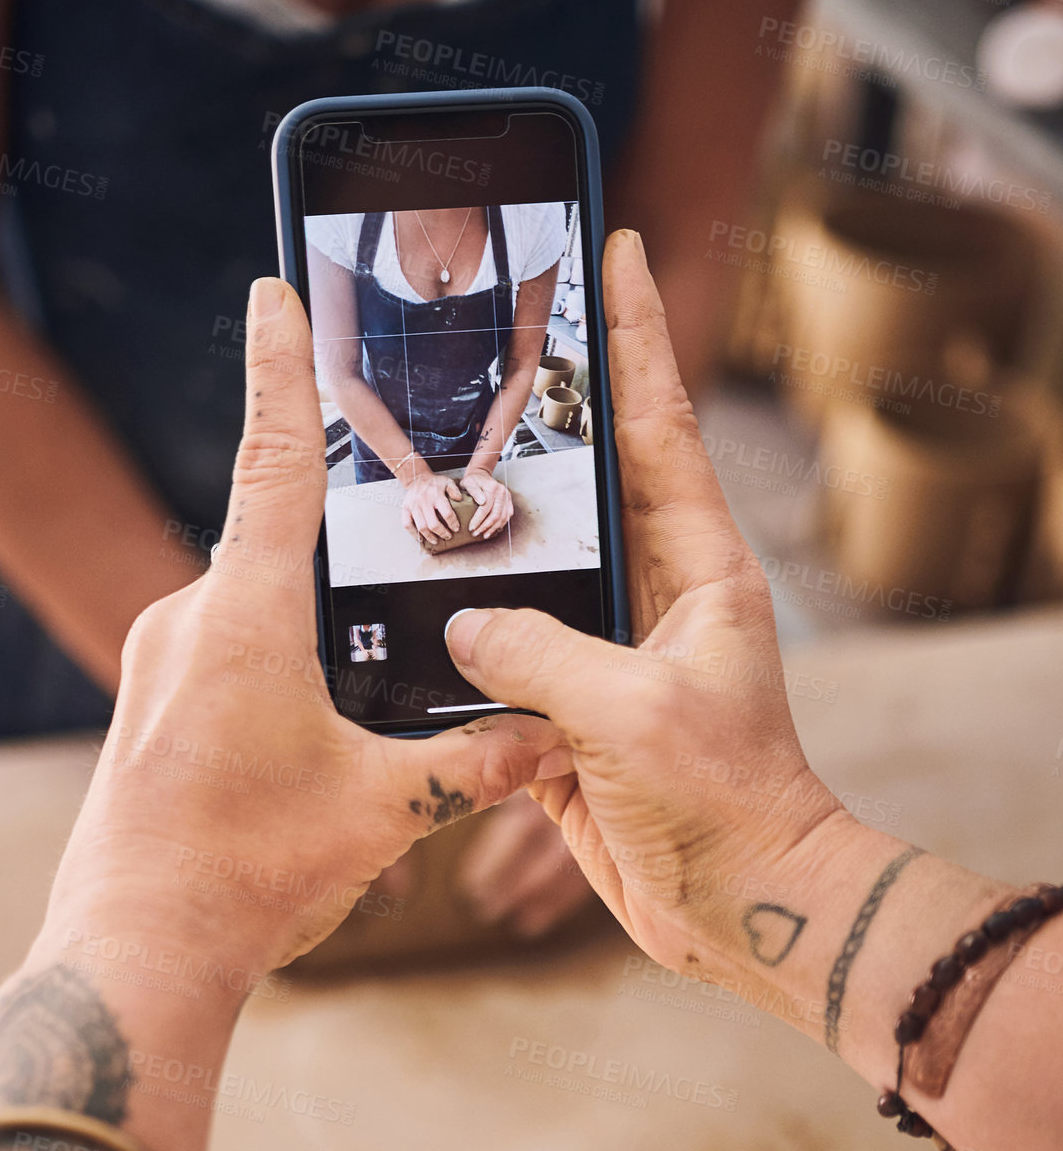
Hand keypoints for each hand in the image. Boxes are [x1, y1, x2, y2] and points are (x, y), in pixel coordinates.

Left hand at [43, 277, 556, 984]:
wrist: (134, 951)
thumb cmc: (245, 874)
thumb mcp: (380, 812)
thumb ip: (472, 764)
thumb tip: (547, 738)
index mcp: (246, 617)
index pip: (274, 464)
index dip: (282, 372)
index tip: (275, 291)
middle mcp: (188, 619)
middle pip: (274, 542)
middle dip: (333, 546)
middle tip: (390, 564)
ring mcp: (157, 661)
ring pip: (249, 604)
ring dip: (305, 625)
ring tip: (352, 694)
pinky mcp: (148, 703)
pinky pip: (219, 649)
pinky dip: (269, 663)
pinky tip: (304, 733)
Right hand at [399, 459, 461, 544]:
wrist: (417, 478)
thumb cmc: (434, 483)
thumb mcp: (447, 482)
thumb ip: (454, 490)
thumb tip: (459, 499)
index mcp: (436, 495)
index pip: (447, 513)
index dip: (453, 523)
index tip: (456, 528)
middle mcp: (424, 501)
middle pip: (433, 524)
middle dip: (442, 533)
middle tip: (448, 536)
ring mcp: (413, 506)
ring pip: (421, 527)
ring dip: (430, 537)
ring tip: (436, 540)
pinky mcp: (405, 509)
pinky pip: (407, 525)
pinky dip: (413, 534)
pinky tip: (420, 539)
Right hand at [445, 229, 841, 983]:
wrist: (741, 905)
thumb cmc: (724, 802)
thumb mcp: (630, 713)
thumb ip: (540, 655)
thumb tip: (462, 624)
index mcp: (698, 568)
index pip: (658, 421)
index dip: (634, 332)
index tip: (615, 246)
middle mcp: (655, 598)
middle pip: (587, 480)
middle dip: (540, 411)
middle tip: (482, 339)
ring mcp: (609, 656)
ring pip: (535, 569)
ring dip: (486, 530)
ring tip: (420, 465)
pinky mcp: (570, 716)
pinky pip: (504, 658)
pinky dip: (462, 636)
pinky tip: (409, 610)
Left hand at [462, 469, 513, 538]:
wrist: (481, 474)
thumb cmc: (473, 480)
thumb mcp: (469, 482)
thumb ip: (474, 491)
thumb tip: (482, 502)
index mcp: (492, 488)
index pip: (485, 508)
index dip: (478, 520)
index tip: (471, 528)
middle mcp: (502, 492)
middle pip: (495, 515)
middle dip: (485, 527)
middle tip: (476, 533)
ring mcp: (507, 497)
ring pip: (503, 517)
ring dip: (493, 528)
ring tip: (484, 535)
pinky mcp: (509, 500)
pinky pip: (508, 515)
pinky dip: (501, 524)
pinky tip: (494, 530)